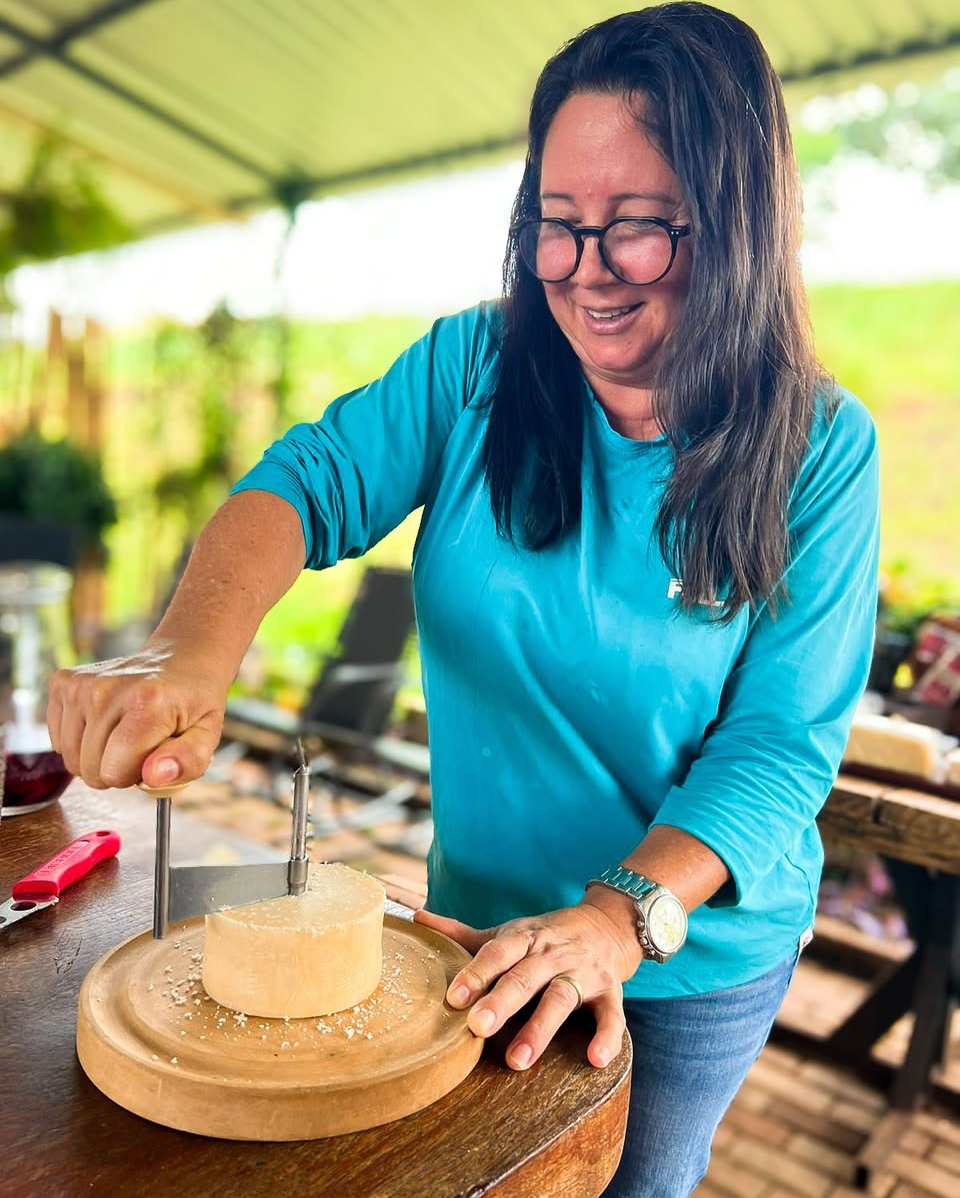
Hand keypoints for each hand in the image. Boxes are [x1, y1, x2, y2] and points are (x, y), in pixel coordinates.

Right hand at [47, 642, 226, 789]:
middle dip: (116, 767)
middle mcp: (106, 690)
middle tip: (140, 742)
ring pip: (71, 759)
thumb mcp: (207, 735)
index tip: (152, 753)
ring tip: (124, 732)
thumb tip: (154, 776)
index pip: (114, 772)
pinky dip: (80, 742)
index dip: (135, 774)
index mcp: (145, 703)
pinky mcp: (63, 683)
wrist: (181, 659)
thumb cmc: (192, 701)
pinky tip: (105, 722)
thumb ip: (187, 761)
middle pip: (90, 769)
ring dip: (97, 756)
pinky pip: (57, 741)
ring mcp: (81, 685)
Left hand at [413, 898, 640, 1071]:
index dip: (476, 974)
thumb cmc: (544, 936)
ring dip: (540, 1028)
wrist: (606, 924)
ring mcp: (582, 972)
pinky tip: (594, 1060)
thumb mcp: (508, 932)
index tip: (454, 998)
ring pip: (561, 998)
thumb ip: (463, 933)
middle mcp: (552, 954)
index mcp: (524, 938)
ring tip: (518, 1060)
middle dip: (501, 1002)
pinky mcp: (609, 992)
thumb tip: (418, 920)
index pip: (497, 953)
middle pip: (525, 977)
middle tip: (477, 1028)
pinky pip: (611, 1015)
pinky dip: (606, 1037)